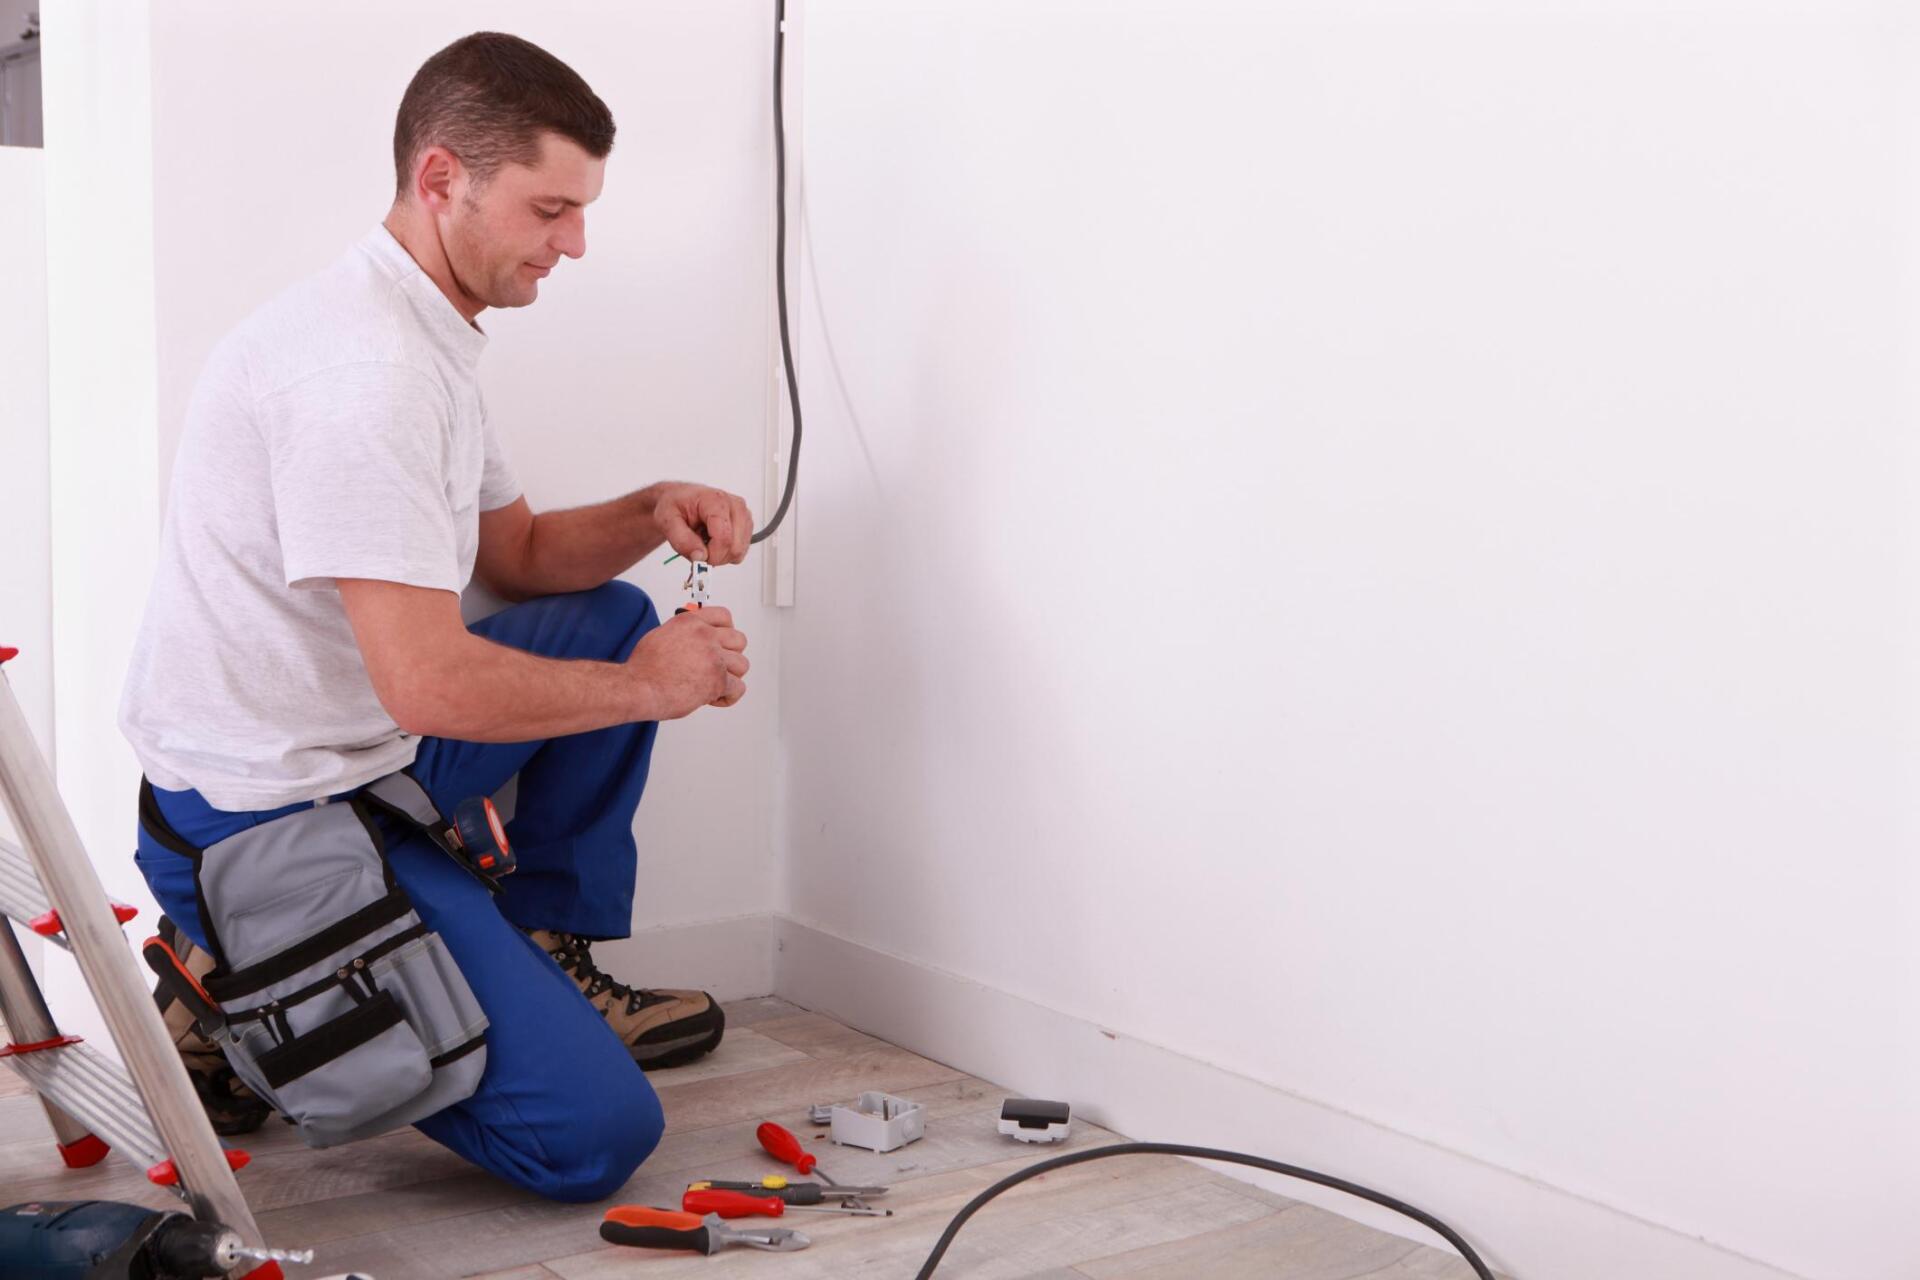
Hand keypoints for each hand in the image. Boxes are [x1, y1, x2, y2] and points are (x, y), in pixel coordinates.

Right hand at [626, 606, 748, 718]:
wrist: (637, 687)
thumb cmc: (643, 668)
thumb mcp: (661, 636)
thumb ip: (683, 634)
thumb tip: (691, 641)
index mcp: (691, 622)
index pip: (724, 616)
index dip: (727, 629)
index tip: (724, 639)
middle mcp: (705, 636)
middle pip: (739, 640)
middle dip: (731, 654)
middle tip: (719, 665)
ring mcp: (714, 657)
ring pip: (742, 665)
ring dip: (730, 676)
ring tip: (713, 684)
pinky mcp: (718, 680)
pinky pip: (738, 688)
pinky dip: (727, 697)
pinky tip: (713, 698)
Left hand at [650, 483, 753, 565]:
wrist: (680, 498)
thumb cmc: (675, 505)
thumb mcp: (667, 521)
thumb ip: (681, 540)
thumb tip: (699, 556)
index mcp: (716, 501)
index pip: (724, 537)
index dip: (711, 555)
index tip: (697, 557)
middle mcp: (735, 506)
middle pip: (735, 547)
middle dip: (716, 557)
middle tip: (699, 549)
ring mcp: (743, 515)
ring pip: (739, 552)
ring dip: (720, 555)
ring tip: (704, 540)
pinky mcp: (745, 525)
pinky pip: (740, 551)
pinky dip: (725, 552)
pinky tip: (713, 540)